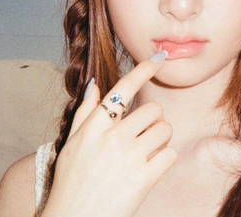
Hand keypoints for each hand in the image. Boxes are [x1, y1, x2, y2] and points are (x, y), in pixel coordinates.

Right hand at [41, 52, 176, 216]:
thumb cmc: (71, 181)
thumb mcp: (71, 144)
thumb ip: (84, 113)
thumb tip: (95, 85)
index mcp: (94, 126)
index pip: (124, 89)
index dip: (143, 69)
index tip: (159, 58)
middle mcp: (113, 137)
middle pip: (153, 109)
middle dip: (152, 120)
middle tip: (141, 135)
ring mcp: (129, 157)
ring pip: (165, 130)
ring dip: (159, 139)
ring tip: (144, 153)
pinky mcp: (144, 179)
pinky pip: (170, 154)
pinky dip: (164, 159)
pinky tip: (149, 168)